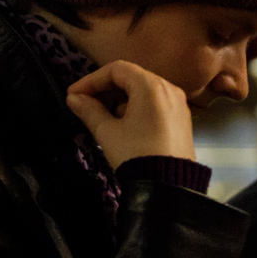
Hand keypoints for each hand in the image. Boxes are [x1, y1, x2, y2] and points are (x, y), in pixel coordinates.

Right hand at [63, 61, 195, 166]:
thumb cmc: (135, 154)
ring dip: (120, 99)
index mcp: (151, 86)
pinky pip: (156, 105)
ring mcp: (179, 105)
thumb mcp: (107, 132)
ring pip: (144, 92)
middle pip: (132, 78)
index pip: (117, 70)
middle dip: (106, 89)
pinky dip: (137, 108)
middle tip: (85, 103)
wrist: (169, 187)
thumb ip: (89, 110)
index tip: (74, 94)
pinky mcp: (182, 121)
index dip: (91, 80)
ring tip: (102, 116)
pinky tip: (124, 126)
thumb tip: (74, 99)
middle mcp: (169, 89)